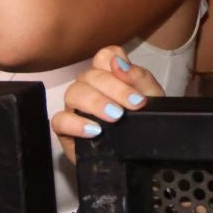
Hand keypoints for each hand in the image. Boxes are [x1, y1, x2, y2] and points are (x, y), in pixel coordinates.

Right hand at [49, 46, 163, 161]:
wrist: (140, 155)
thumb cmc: (144, 122)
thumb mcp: (152, 99)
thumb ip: (140, 78)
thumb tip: (119, 64)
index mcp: (110, 75)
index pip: (104, 56)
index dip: (114, 60)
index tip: (129, 76)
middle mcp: (90, 87)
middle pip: (90, 75)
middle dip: (114, 88)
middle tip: (134, 104)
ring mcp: (75, 107)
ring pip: (73, 93)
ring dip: (96, 102)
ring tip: (116, 116)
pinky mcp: (66, 129)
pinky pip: (60, 120)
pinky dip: (76, 124)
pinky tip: (95, 131)